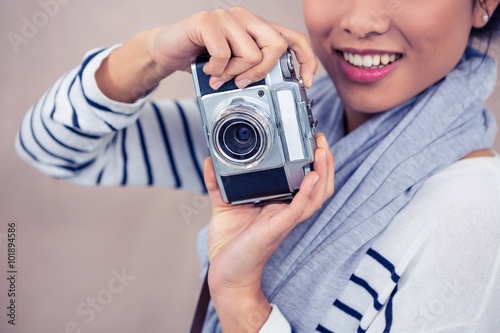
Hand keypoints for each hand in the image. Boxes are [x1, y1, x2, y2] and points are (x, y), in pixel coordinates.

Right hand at [96, 7, 317, 102]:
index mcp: (256, 28)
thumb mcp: (234, 66)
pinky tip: (207, 70)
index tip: (305, 82)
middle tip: (243, 82)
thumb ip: (252, 69)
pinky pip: (223, 54)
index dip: (305, 60)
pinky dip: (216, 70)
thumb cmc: (202, 59)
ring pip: (250, 53)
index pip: (293, 38)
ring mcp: (226, 17)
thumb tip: (276, 89)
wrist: (167, 50)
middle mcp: (245, 18)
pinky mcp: (206, 22)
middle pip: (276, 45)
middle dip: (262, 72)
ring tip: (219, 77)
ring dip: (233, 74)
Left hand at [205, 133, 333, 331]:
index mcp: (278, 204)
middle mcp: (285, 211)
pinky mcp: (276, 228)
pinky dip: (307, 193)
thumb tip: (210, 160)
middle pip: (318, 187)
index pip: (305, 182)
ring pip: (316, 197)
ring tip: (323, 152)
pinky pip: (298, 209)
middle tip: (322, 141)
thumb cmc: (229, 244)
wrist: (225, 273)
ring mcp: (284, 220)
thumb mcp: (223, 205)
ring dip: (323, 174)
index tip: (311, 140)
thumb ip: (218, 182)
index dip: (313, 163)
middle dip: (326, 164)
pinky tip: (312, 177)